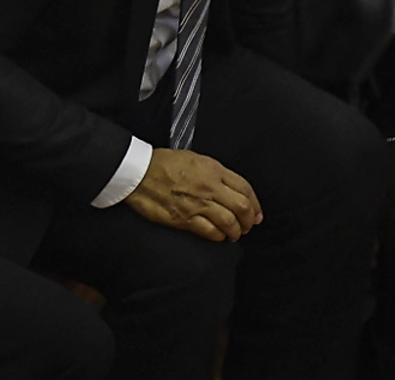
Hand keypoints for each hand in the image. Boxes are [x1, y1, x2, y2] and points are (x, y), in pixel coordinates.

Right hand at [123, 148, 261, 241]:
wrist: (138, 172)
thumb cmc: (162, 163)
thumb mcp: (194, 158)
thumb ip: (213, 172)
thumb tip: (228, 187)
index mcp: (213, 170)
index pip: (245, 188)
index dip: (255, 204)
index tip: (256, 212)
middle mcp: (209, 187)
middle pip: (242, 208)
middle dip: (249, 220)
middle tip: (248, 226)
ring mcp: (197, 204)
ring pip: (229, 222)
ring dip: (236, 231)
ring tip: (234, 234)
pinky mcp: (185, 219)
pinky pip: (210, 232)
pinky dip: (218, 236)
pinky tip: (218, 236)